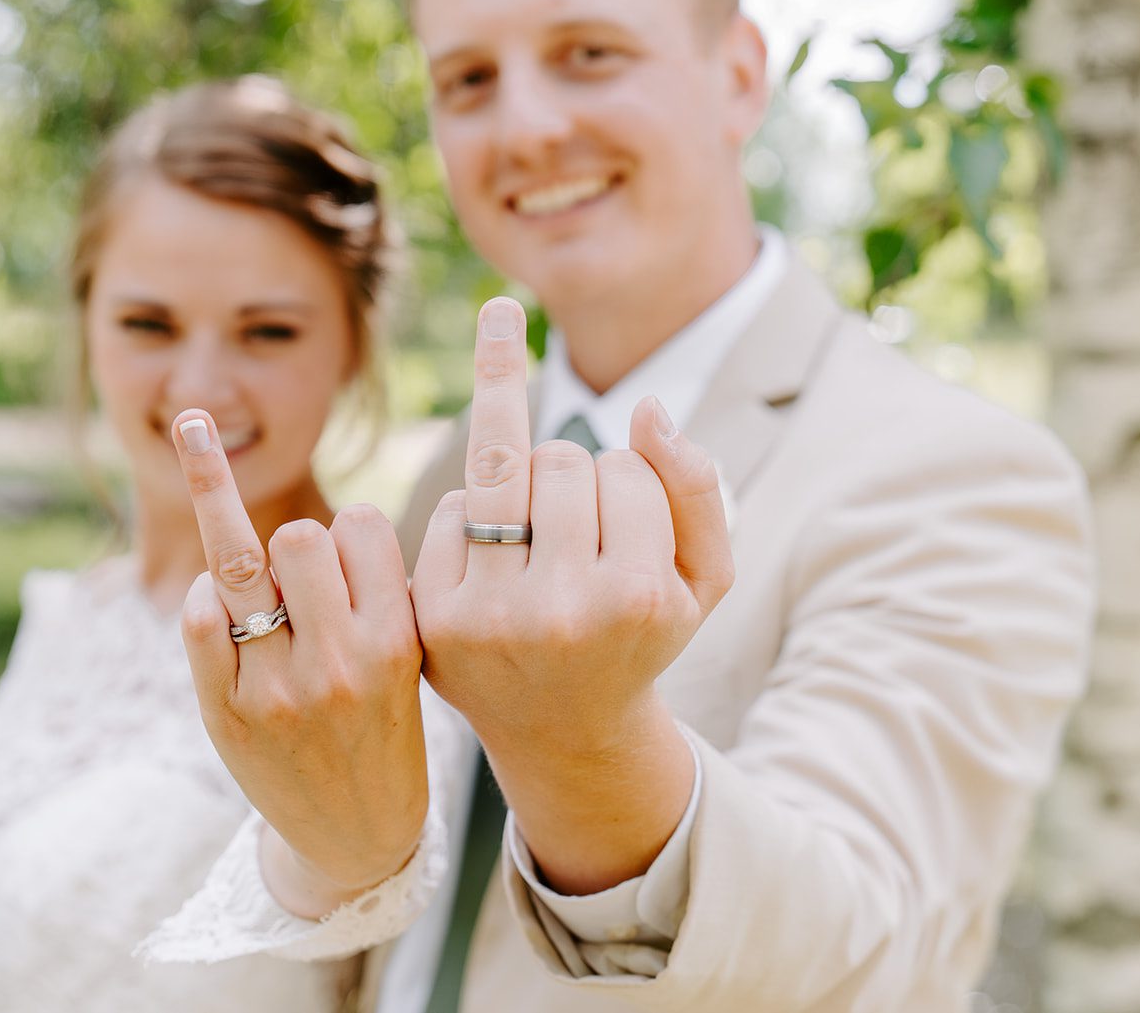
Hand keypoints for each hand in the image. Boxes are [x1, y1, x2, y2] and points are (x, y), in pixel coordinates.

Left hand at [171, 409, 427, 917]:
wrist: (358, 839)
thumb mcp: (409, 661)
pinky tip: (216, 597)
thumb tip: (302, 528)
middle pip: (300, 536)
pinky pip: (200, 616)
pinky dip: (206, 593)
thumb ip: (375, 594)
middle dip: (296, 541)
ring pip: (243, 563)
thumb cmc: (385, 729)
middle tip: (298, 574)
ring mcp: (278, 690)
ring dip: (227, 518)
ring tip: (196, 432)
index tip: (352, 550)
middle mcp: (340, 664)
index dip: (352, 527)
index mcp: (396, 643)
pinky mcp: (227, 713)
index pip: (363, 527)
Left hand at [409, 299, 733, 891]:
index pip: (625, 467)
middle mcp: (562, 611)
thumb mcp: (702, 577)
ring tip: (537, 526)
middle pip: (560, 458)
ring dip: (520, 478)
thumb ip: (695, 485)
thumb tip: (646, 407)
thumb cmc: (639, 635)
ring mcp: (491, 616)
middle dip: (570, 476)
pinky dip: (469, 513)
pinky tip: (493, 558)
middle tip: (577, 530)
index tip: (627, 527)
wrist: (566, 732)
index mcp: (637, 598)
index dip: (627, 481)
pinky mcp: (436, 617)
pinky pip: (448, 508)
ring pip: (500, 466)